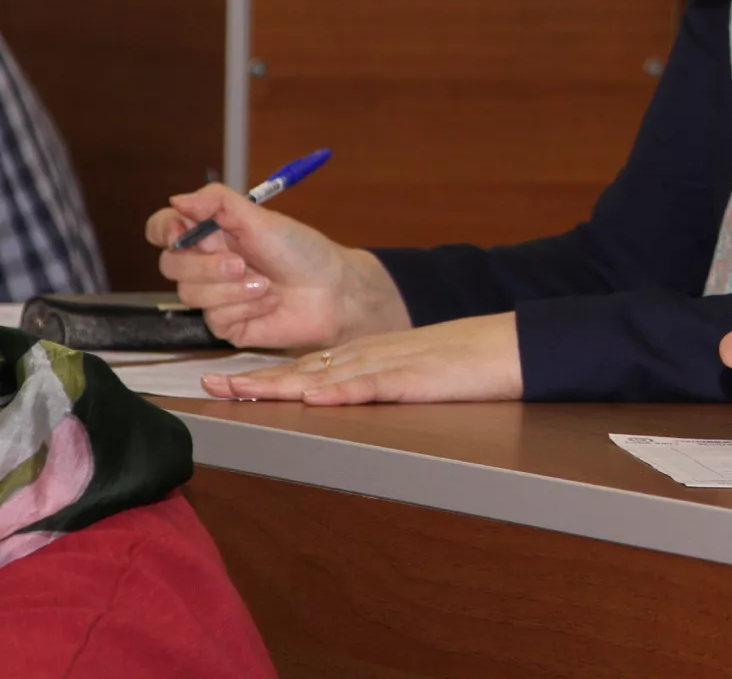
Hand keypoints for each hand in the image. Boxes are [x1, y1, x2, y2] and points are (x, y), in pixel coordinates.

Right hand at [148, 184, 408, 348]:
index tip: (182, 232)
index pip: (162, 229)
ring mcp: (213, 297)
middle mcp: (205, 265)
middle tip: (241, 264)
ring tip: (267, 283)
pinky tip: (270, 302)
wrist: (334, 290)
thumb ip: (219, 203)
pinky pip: (214, 318)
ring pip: (190, 294)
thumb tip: (177, 198)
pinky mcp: (226, 325)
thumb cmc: (301, 251)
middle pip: (169, 265)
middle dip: (206, 265)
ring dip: (233, 288)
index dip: (164, 229)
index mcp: (211, 234)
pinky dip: (246, 307)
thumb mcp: (262, 219)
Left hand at [203, 313, 521, 403]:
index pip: (308, 365)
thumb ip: (381, 380)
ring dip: (281, 384)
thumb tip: (345, 396)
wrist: (511, 345)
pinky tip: (314, 396)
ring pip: (326, 375)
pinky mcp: (415, 379)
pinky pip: (371, 385)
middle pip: (304, 368)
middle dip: (256, 379)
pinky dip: (340, 391)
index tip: (227, 383)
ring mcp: (391, 365)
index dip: (265, 376)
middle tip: (210, 388)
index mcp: (371, 354)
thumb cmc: (471, 361)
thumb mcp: (416, 369)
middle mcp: (372, 355)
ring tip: (242, 391)